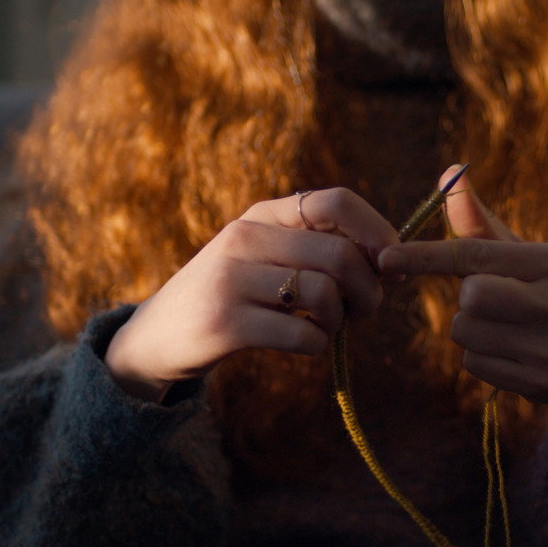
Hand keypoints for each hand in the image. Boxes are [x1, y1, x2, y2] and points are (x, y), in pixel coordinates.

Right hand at [105, 188, 398, 400]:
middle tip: (361, 312)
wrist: (155, 337)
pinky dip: (317, 344)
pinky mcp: (225, 323)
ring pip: (325, 294)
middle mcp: (245, 238)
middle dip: (368, 291)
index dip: (377, 232)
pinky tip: (305, 344)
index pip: (336, 202)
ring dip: (341, 321)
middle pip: (341, 255)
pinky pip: (302, 333)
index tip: (391, 266)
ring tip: (326, 328)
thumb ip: (317, 249)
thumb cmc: (230, 297)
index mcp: (262, 215)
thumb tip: (392, 259)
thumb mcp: (264, 257)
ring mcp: (230, 279)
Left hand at [378, 167, 547, 425]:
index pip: (477, 253)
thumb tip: (449, 175)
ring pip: (466, 333)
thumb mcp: (537, 257)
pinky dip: (482, 358)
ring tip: (509, 328)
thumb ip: (485, 224)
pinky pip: (476, 365)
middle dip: (468, 300)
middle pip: (470, 297)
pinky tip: (514, 353)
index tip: (387, 258)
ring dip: (473, 330)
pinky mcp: (544, 384)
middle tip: (493, 302)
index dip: (426, 256)